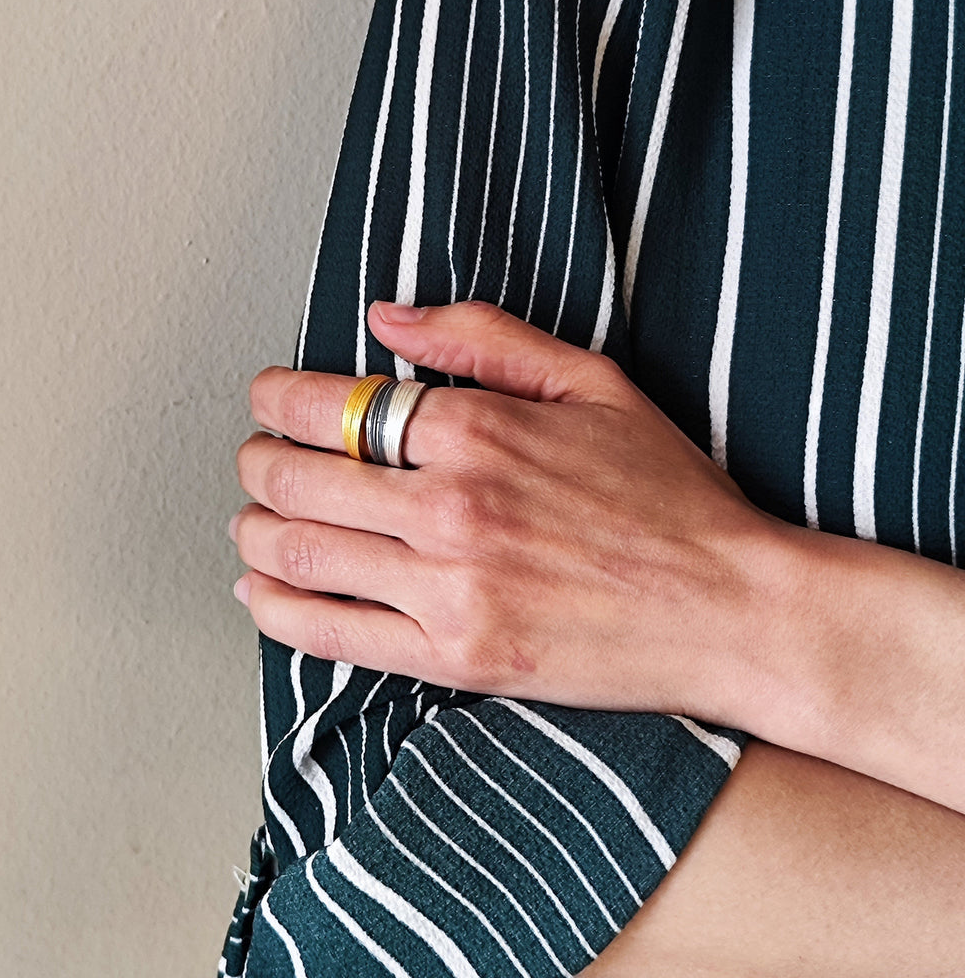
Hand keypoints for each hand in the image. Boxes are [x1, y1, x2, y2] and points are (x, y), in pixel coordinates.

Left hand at [231, 300, 788, 724]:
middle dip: (256, 463)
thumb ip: (484, 340)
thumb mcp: (593, 384)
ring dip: (251, 532)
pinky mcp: (453, 659)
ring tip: (249, 523)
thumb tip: (386, 318)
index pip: (330, 405)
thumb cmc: (667, 499)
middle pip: (296, 479)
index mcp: (479, 431)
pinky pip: (329, 634)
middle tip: (255, 460)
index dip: (276, 400)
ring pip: (297, 554)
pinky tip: (261, 591)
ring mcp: (447, 589)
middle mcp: (450, 508)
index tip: (269, 402)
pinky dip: (275, 610)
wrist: (729, 610)